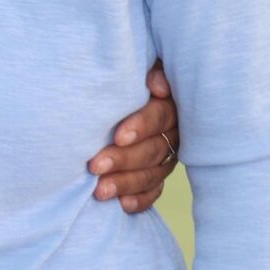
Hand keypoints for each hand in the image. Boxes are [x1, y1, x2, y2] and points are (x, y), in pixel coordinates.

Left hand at [89, 60, 179, 212]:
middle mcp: (174, 133)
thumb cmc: (130, 74)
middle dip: (123, 160)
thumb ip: (152, 70)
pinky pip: (153, 190)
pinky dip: (139, 199)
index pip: (160, 116)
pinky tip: (122, 206)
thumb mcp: (145, 63)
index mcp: (172, 104)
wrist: (127, 88)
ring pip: (151, 173)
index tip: (118, 136)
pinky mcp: (158, 172)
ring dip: (125, 184)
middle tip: (95, 166)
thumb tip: (157, 87)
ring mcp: (167, 155)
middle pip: (152, 149)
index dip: (141, 126)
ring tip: (99, 192)